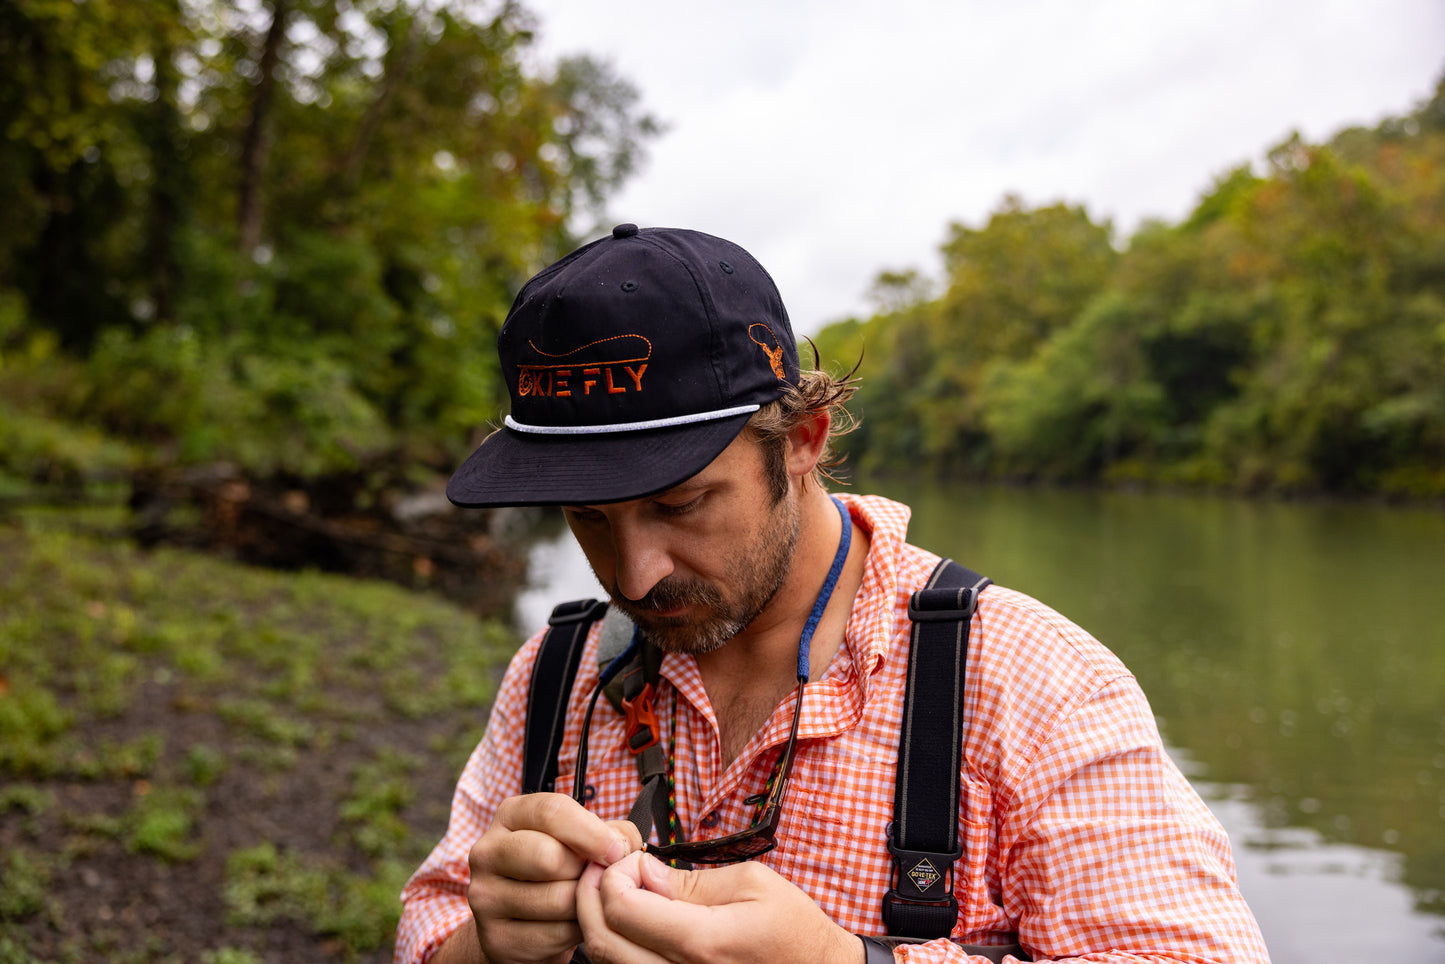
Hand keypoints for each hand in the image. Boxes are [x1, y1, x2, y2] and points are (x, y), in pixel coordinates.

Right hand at [467, 793, 641, 963]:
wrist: (523, 919)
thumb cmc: (559, 868)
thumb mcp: (577, 838)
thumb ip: (606, 831)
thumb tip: (624, 845)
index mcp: (510, 815)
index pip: (551, 811)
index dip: (592, 831)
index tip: (617, 850)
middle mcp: (487, 852)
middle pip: (550, 857)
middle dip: (584, 870)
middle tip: (593, 877)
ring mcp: (485, 897)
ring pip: (558, 900)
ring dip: (584, 902)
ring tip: (582, 898)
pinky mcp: (495, 938)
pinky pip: (556, 935)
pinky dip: (576, 930)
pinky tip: (572, 921)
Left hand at [576, 851, 861, 963]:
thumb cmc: (794, 932)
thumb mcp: (752, 884)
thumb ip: (690, 882)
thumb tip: (643, 873)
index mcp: (701, 942)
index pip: (621, 907)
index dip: (612, 874)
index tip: (629, 858)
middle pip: (600, 940)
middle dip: (591, 896)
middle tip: (605, 869)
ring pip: (607, 962)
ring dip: (599, 922)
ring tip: (617, 892)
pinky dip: (618, 946)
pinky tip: (632, 923)